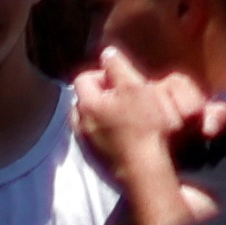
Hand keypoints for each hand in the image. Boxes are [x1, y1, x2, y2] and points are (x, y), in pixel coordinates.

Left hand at [70, 48, 224, 210]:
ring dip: (103, 115)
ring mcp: (86, 146)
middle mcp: (79, 125)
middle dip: (101, 95)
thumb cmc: (144, 127)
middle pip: (84, 100)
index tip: (123, 79)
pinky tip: (126, 138)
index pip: (84, 77)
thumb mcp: (135, 88)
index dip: (104, 74)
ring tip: (126, 117)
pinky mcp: (95, 162)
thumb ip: (119, 66)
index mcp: (86, 104)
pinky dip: (106, 134)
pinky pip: (95, 140)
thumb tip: (107, 52)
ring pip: (88, 121)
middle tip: (125, 97)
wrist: (146, 172)